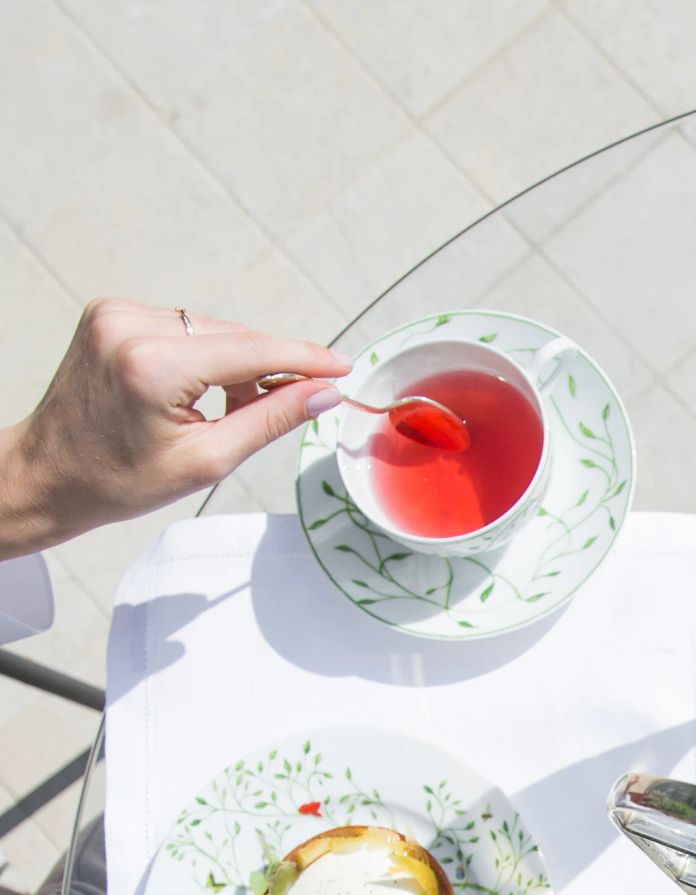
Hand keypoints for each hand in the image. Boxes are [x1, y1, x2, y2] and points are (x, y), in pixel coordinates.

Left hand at [0, 299, 349, 556]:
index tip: (343, 364)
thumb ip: (269, 419)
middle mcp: (129, 327)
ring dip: (236, 362)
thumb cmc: (122, 479)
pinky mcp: (110, 313)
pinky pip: (182, 327)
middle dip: (270, 365)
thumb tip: (324, 392)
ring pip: (210, 330)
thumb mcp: (207, 460)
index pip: (249, 350)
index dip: (303, 358)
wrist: (52, 472)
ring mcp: (115, 314)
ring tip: (233, 409)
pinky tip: (203, 389)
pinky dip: (205, 354)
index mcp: (151, 368)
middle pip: (232, 335)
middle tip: (299, 400)